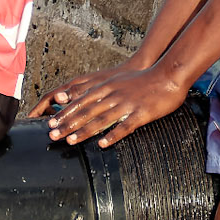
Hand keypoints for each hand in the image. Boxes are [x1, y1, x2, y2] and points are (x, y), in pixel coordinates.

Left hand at [31, 61, 186, 148]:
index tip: (51, 123)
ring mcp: (126, 104)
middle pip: (86, 112)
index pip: (81, 102)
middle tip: (52, 135)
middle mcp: (113, 95)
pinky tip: (103, 144)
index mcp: (107, 87)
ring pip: (101, 119)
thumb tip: (86, 99)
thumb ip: (102, 89)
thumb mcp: (118, 80)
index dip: (64, 113)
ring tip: (70, 141)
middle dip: (67, 124)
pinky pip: (124, 126)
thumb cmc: (143, 79)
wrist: (168, 74)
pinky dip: (112, 135)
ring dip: (84, 131)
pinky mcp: (140, 113)